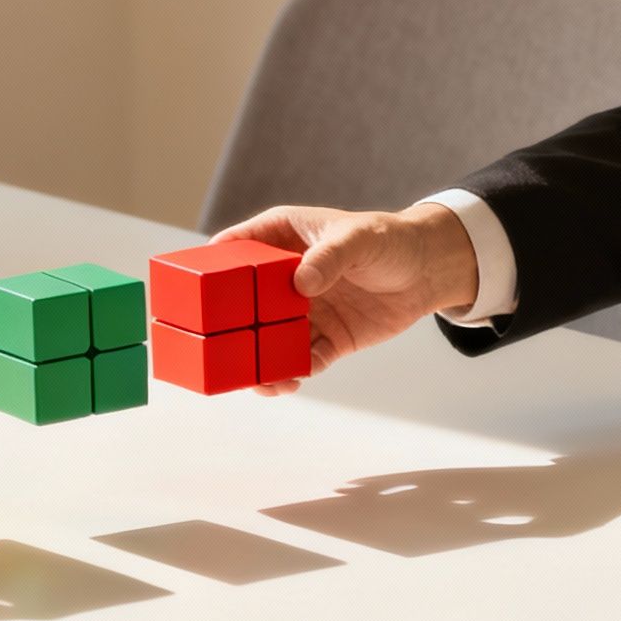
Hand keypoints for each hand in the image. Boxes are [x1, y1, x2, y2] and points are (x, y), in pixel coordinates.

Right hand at [210, 203, 480, 393]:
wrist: (429, 271)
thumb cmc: (389, 239)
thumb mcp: (358, 238)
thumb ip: (329, 257)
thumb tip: (301, 284)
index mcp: (280, 238)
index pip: (233, 250)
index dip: (209, 270)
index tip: (191, 293)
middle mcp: (283, 277)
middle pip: (243, 304)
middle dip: (227, 328)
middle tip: (214, 349)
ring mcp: (302, 311)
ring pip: (268, 338)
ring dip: (259, 360)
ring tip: (255, 379)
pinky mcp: (325, 338)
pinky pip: (300, 360)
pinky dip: (291, 373)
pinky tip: (287, 382)